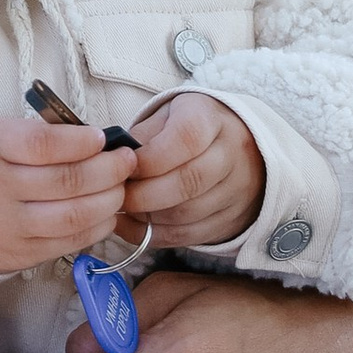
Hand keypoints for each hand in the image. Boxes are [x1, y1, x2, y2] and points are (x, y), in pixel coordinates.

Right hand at [0, 110, 135, 277]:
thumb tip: (98, 142)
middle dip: (109, 170)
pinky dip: (98, 226)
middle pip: (67, 181)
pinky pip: (70, 241)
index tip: (102, 137)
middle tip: (127, 161)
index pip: (43, 144)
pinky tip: (108, 213)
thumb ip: (43, 135)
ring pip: (74, 215)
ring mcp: (9, 225)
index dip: (81, 141)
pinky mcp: (22, 253)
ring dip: (109, 200)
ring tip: (121, 187)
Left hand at [118, 93, 262, 251]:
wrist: (234, 145)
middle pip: (189, 182)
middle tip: (116, 196)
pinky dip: (155, 235)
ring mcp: (236, 190)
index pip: (186, 139)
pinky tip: (134, 226)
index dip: (150, 159)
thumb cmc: (187, 128)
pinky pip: (190, 235)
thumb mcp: (165, 117)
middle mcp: (231, 154)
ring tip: (122, 211)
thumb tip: (115, 164)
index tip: (123, 168)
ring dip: (147, 218)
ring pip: (188, 214)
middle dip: (144, 194)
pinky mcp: (230, 219)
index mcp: (211, 119)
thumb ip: (142, 137)